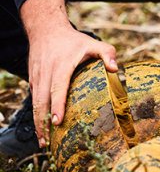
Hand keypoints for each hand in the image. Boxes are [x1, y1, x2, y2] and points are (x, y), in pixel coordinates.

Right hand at [21, 0, 117, 145]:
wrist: (46, 29)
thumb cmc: (73, 40)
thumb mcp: (92, 43)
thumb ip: (107, 53)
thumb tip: (115, 69)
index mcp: (60, 67)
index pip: (57, 88)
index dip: (57, 106)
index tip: (58, 121)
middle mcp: (45, 74)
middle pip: (41, 101)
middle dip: (43, 122)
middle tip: (47, 142)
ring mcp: (36, 78)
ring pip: (35, 103)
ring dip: (38, 123)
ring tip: (43, 142)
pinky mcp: (32, 80)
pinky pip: (33, 100)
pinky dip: (36, 115)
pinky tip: (41, 129)